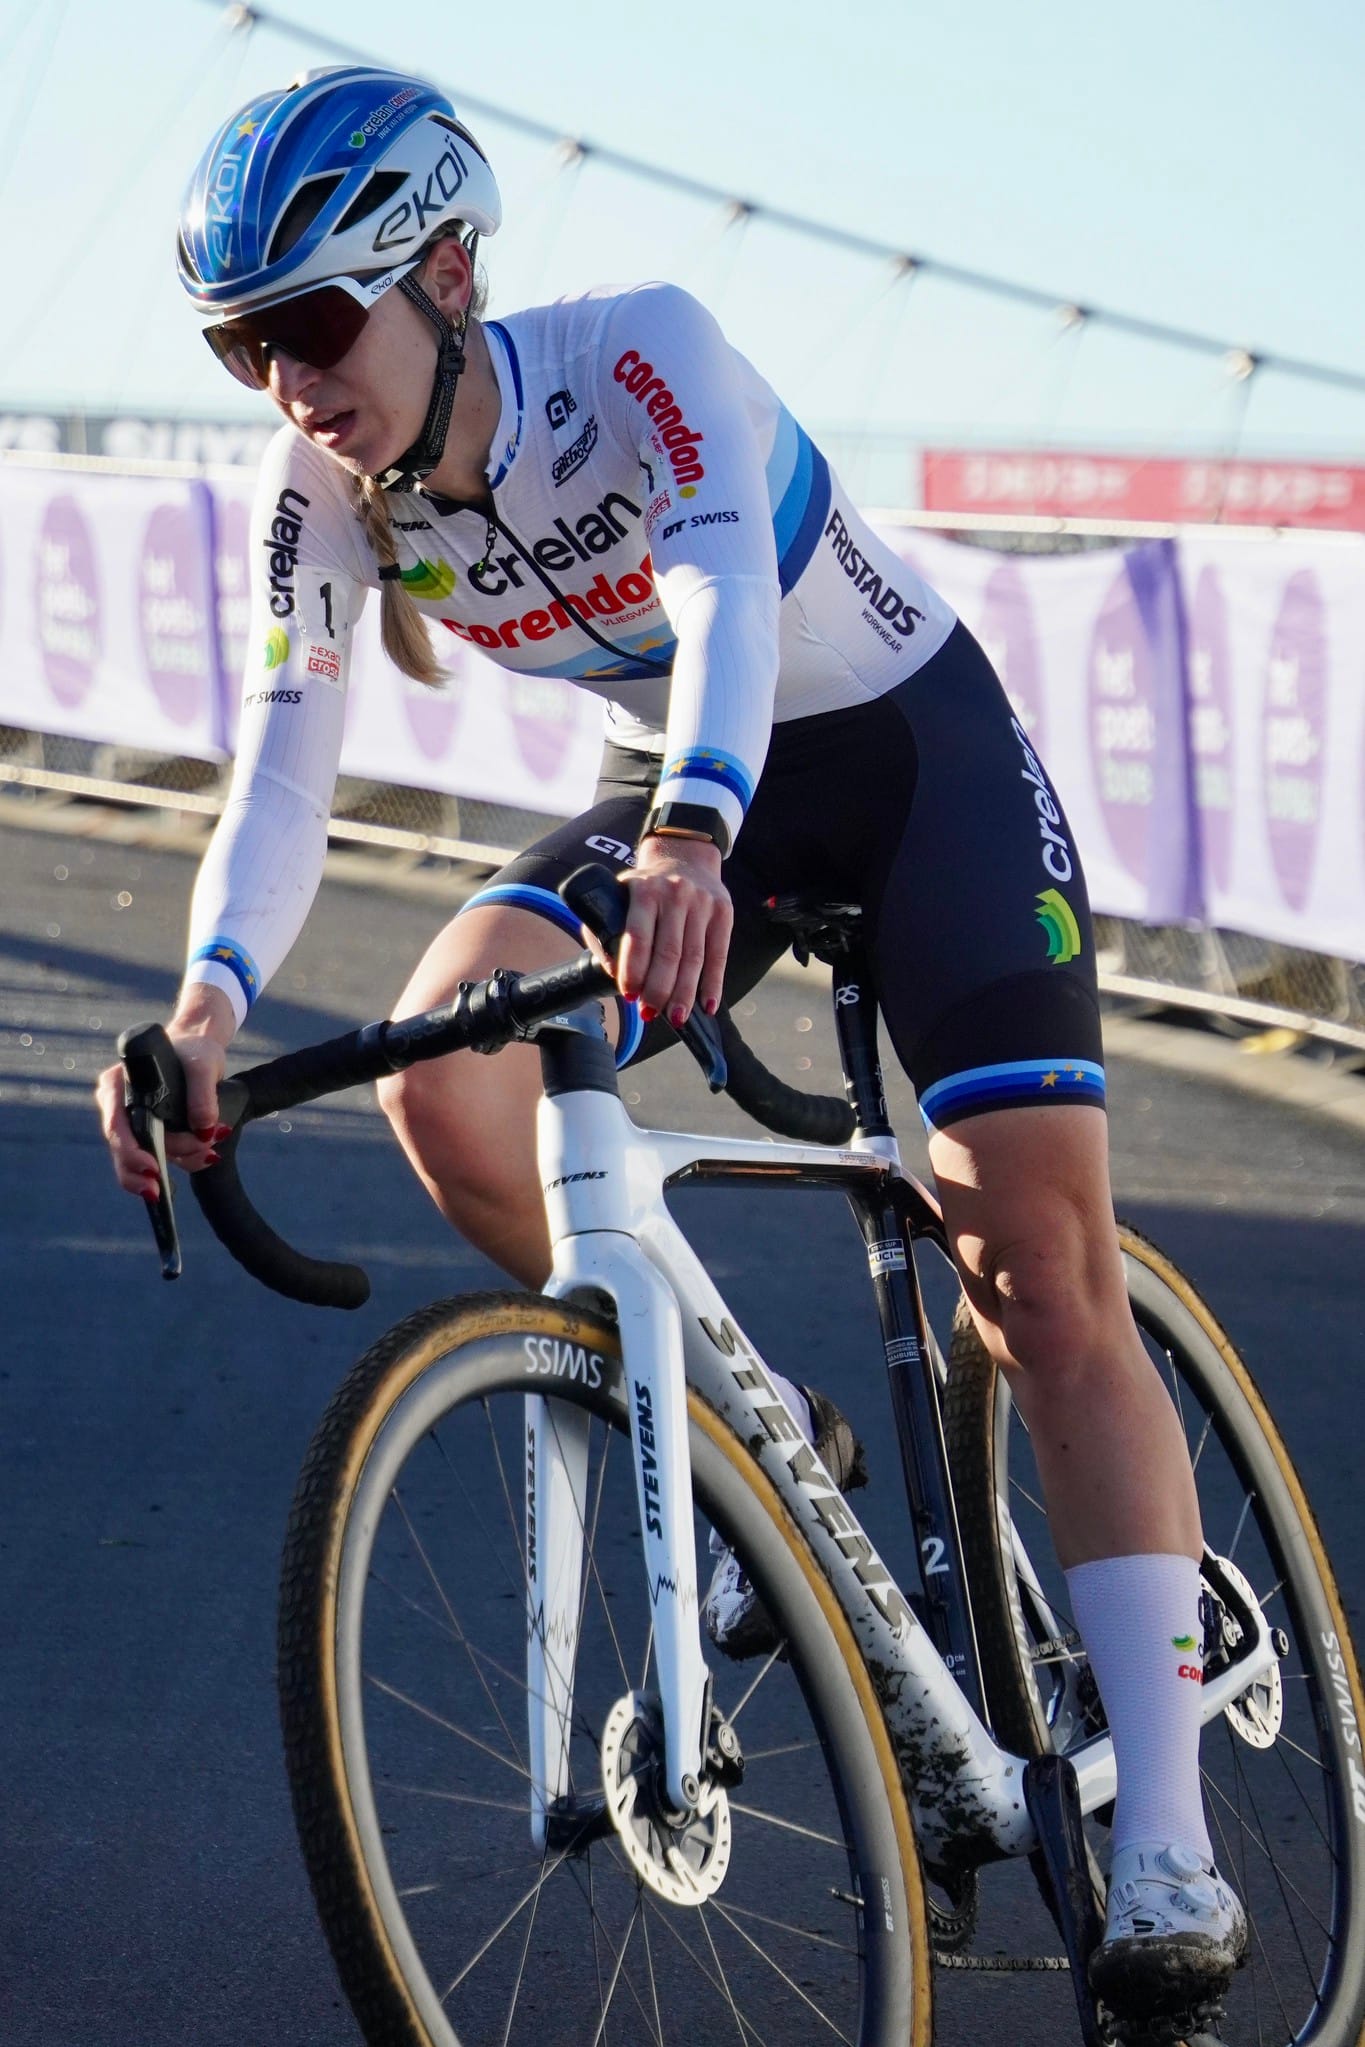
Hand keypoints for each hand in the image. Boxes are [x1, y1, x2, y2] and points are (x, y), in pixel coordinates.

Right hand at [95, 986, 235, 1199]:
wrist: (199, 1051)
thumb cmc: (194, 1051)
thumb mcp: (203, 1064)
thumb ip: (203, 1094)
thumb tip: (206, 1130)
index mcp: (117, 1086)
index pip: (116, 1126)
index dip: (130, 1152)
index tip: (153, 1169)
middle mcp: (120, 1107)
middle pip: (124, 1151)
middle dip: (149, 1170)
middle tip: (166, 1187)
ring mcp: (135, 1124)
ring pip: (146, 1159)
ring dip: (180, 1160)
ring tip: (209, 1153)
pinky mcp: (153, 1135)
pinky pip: (163, 1158)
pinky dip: (187, 1161)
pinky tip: (206, 1157)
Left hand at [615, 835, 732, 1027]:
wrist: (684, 854)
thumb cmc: (645, 887)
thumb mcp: (620, 897)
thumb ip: (608, 931)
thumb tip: (613, 972)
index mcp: (643, 890)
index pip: (637, 937)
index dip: (633, 970)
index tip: (629, 995)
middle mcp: (674, 895)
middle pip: (669, 953)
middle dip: (659, 989)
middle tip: (650, 1013)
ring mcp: (702, 903)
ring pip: (694, 958)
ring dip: (685, 993)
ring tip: (676, 1018)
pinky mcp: (723, 912)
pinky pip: (719, 955)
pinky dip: (714, 984)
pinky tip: (708, 1005)